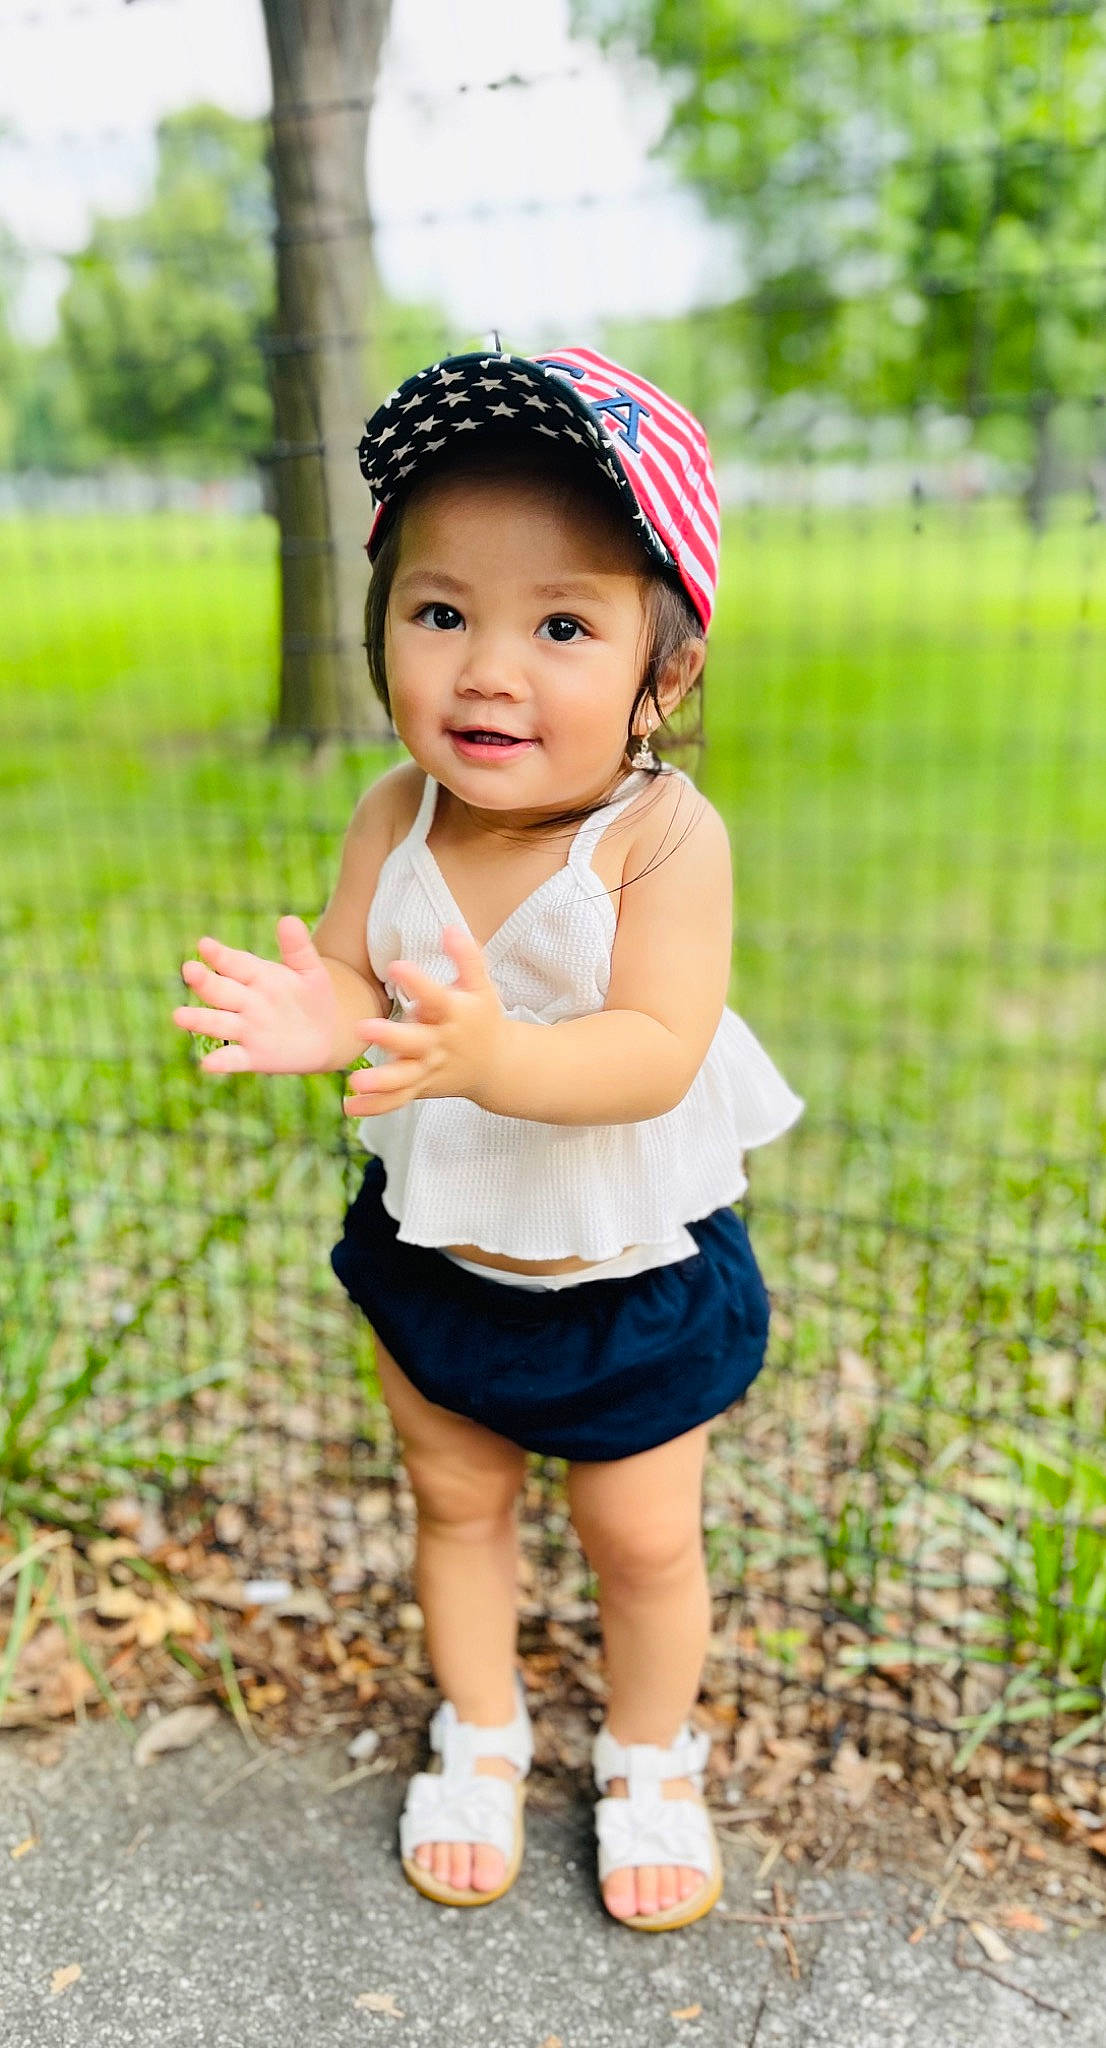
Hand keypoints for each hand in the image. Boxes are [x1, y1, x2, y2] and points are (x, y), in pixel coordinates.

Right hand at [174, 916, 339, 1073]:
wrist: (327, 1034)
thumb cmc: (312, 995)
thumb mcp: (309, 970)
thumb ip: (298, 947)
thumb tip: (288, 919)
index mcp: (257, 976)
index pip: (236, 963)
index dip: (221, 955)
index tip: (205, 944)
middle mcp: (246, 1002)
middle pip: (221, 991)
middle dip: (205, 982)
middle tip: (189, 971)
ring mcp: (247, 1029)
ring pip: (219, 1023)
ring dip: (199, 1020)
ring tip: (178, 1016)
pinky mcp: (254, 1057)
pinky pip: (234, 1058)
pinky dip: (221, 1062)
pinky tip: (208, 1064)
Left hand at [343, 925, 506, 1117]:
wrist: (497, 1066)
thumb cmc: (481, 1017)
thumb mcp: (481, 986)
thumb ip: (467, 957)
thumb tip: (449, 927)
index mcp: (455, 1014)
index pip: (437, 997)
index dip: (418, 981)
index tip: (396, 966)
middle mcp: (441, 1044)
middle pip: (416, 1042)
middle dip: (391, 1037)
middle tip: (363, 1028)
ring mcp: (430, 1069)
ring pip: (404, 1078)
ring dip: (381, 1081)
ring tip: (356, 1081)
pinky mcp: (420, 1088)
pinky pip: (397, 1100)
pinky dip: (375, 1107)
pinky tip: (349, 1107)